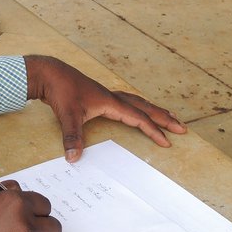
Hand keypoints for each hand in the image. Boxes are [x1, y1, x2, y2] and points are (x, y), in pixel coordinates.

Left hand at [25, 55, 186, 161]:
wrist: (49, 73)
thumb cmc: (60, 90)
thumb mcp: (67, 115)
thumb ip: (72, 137)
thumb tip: (74, 158)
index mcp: (110, 102)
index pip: (138, 118)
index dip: (153, 130)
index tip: (167, 142)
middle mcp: (112, 97)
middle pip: (144, 107)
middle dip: (163, 118)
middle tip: (181, 128)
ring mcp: (105, 95)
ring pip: (136, 102)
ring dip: (152, 110)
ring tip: (166, 116)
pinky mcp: (97, 95)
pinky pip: (125, 102)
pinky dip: (136, 107)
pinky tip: (133, 111)